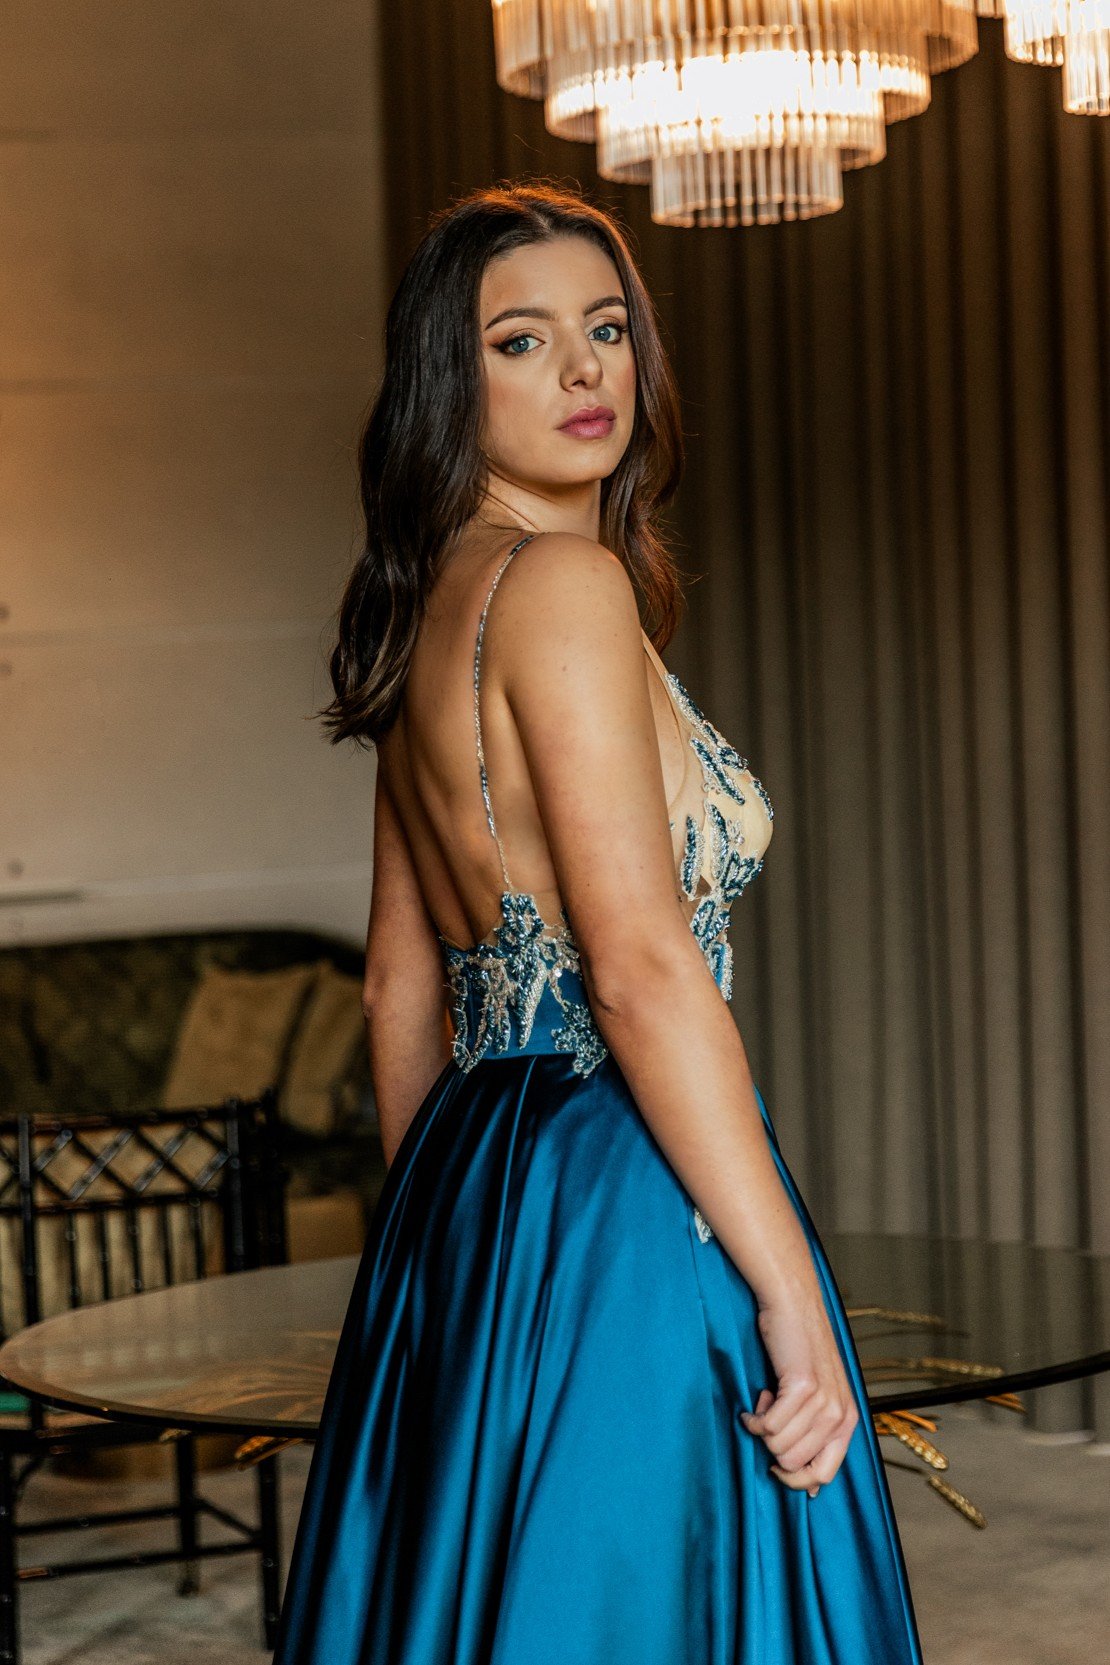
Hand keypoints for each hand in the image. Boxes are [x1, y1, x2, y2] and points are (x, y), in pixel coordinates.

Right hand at [739, 1295, 859, 1496]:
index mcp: (847, 1422)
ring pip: (778, 1445)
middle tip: (771, 1415)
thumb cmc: (799, 1350)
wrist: (793, 1305)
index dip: (794, 1479)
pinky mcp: (803, 1386)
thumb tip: (812, 1491)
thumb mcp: (819, 1397)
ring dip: (762, 1426)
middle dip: (771, 1446)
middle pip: (793, 1464)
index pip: (824, 1476)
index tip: (774, 1464)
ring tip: (767, 1400)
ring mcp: (823, 1401)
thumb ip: (817, 1436)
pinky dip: (754, 1417)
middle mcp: (840, 1415)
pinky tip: (757, 1399)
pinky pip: (769, 1425)